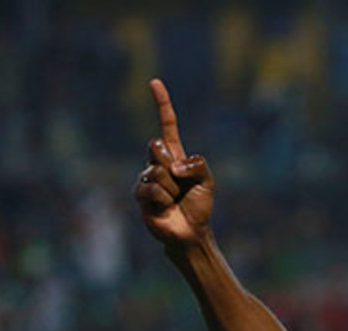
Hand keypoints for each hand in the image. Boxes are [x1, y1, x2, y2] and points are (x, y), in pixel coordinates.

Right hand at [133, 79, 213, 248]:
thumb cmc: (199, 205)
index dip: (162, 104)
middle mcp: (157, 162)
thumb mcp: (207, 181)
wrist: (190, 231)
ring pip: (156, 171)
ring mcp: (146, 177)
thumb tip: (174, 166)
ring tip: (174, 200)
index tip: (154, 83)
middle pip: (156, 146)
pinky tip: (165, 207)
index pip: (167, 125)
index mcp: (174, 155)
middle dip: (172, 166)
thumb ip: (198, 165)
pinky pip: (152, 187)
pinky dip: (163, 199)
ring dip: (171, 189)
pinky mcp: (139, 194)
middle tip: (179, 185)